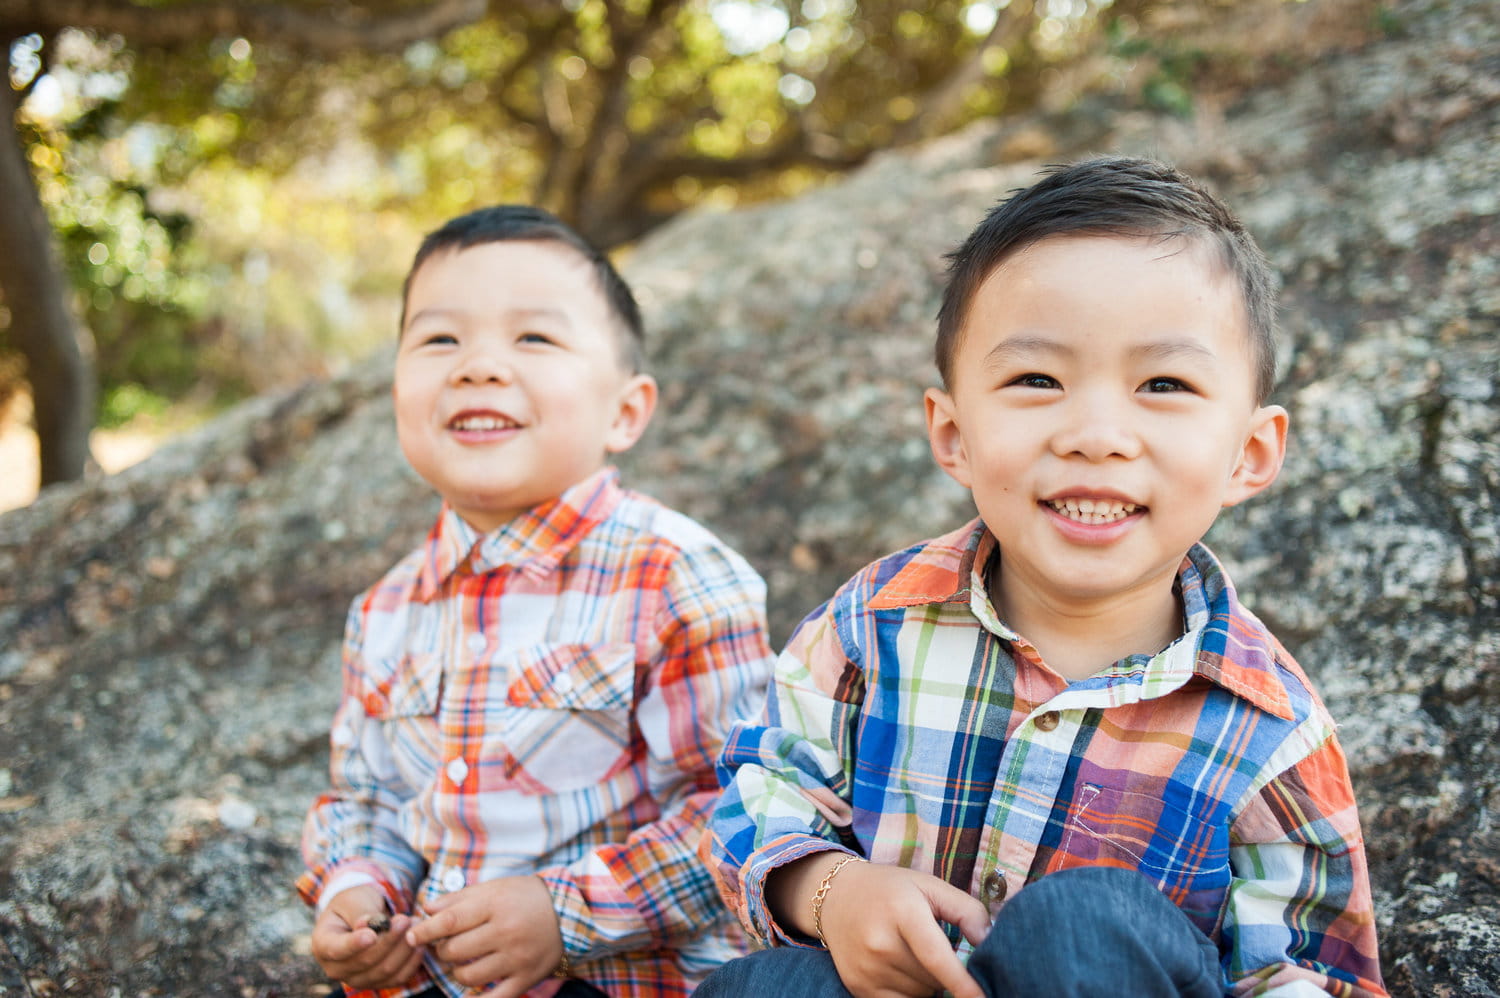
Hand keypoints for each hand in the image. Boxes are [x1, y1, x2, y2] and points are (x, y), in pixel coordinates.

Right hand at [310, 884, 425, 989]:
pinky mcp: (378, 982)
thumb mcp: (353, 900)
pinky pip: (398, 978)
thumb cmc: (353, 903)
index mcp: (323, 945)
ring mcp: (357, 979)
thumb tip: (367, 926)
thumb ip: (361, 913)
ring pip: (385, 971)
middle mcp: (336, 968)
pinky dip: (411, 961)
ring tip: (415, 924)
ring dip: (404, 948)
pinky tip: (420, 944)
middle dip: (389, 940)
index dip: (355, 944)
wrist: (360, 913)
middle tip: (406, 919)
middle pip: (366, 961)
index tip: (371, 934)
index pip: (337, 949)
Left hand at [405, 874, 563, 997]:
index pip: (449, 921)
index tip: (412, 935)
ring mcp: (516, 958)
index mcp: (495, 905)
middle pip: (455, 951)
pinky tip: (468, 995)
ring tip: (463, 962)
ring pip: (468, 976)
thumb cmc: (526, 897)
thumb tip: (427, 910)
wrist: (570, 911)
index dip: (425, 931)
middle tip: (447, 946)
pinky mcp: (526, 978)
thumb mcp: (494, 888)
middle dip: (443, 951)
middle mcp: (505, 932)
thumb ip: (459, 898)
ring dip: (457, 972)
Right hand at [771, 855, 988, 997]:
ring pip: (920, 996)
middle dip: (944, 972)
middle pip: (933, 980)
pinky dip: (910, 994)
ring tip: (913, 955)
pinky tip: (902, 970)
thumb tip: (989, 941)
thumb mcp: (930, 885)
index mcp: (902, 912)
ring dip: (927, 984)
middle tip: (932, 947)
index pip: (936, 957)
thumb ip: (967, 910)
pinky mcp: (858, 987)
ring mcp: (866, 969)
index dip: (963, 984)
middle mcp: (880, 943)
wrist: (835, 895)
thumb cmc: (891, 890)